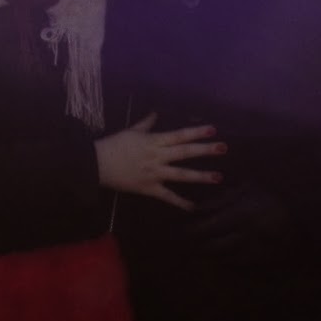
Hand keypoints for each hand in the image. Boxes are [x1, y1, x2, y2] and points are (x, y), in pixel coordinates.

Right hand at [95, 114, 224, 210]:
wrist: (96, 164)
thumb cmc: (113, 145)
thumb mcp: (131, 131)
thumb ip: (147, 123)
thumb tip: (156, 113)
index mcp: (154, 141)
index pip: (179, 135)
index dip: (196, 132)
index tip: (213, 130)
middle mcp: (157, 156)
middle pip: (185, 152)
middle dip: (205, 150)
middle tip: (223, 148)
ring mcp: (154, 173)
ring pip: (181, 174)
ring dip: (200, 176)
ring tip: (218, 177)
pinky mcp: (149, 188)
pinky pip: (167, 196)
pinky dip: (180, 203)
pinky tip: (193, 207)